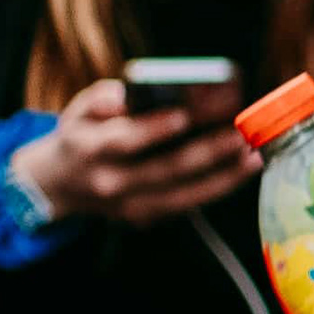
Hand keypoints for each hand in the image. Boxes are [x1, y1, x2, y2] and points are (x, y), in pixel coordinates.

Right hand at [15, 78, 257, 227]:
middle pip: (164, 170)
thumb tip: (125, 94)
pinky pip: (187, 205)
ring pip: (183, 195)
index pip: (124, 140)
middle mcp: (111, 183)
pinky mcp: (146, 218)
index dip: (154, 129)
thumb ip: (102, 98)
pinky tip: (241, 170)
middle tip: (239, 134)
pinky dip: (217, 188)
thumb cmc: (80, 137)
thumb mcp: (78, 110)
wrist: (61, 185)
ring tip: (252, 155)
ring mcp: (130, 206)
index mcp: (90, 149)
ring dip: (223, 176)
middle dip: (207, 152)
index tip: (185, 115)